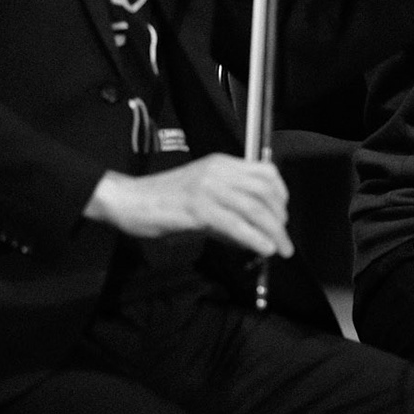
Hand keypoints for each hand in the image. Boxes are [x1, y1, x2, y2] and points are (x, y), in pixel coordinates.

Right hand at [83, 154, 293, 257]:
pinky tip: (264, 248)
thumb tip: (254, 232)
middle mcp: (218, 171)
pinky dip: (254, 237)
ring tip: (280, 249)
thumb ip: (228, 207)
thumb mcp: (202, 195)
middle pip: (264, 191)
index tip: (282, 214)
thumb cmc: (163, 201)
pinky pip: (235, 223)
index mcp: (221, 164)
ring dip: (273, 231)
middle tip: (284, 238)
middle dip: (279, 217)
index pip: (265, 171)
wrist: (129, 200)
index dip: (281, 194)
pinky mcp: (197, 207)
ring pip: (254, 208)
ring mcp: (208, 187)